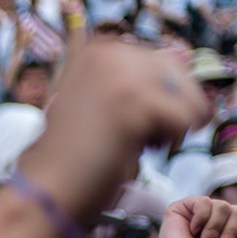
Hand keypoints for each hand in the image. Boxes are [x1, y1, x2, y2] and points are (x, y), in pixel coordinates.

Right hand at [27, 42, 209, 225]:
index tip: (130, 123)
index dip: (160, 98)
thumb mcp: (105, 102)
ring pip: (188, 97)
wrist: (48, 186)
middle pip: (180, 75)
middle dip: (171, 109)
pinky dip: (169, 142)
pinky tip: (138, 150)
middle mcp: (110, 53)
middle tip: (138, 137)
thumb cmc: (76, 154)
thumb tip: (185, 54)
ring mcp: (121, 74)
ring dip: (172, 127)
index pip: (162, 62)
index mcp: (99, 51)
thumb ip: (138, 78)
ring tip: (137, 143)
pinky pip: (186, 119)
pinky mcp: (134, 99)